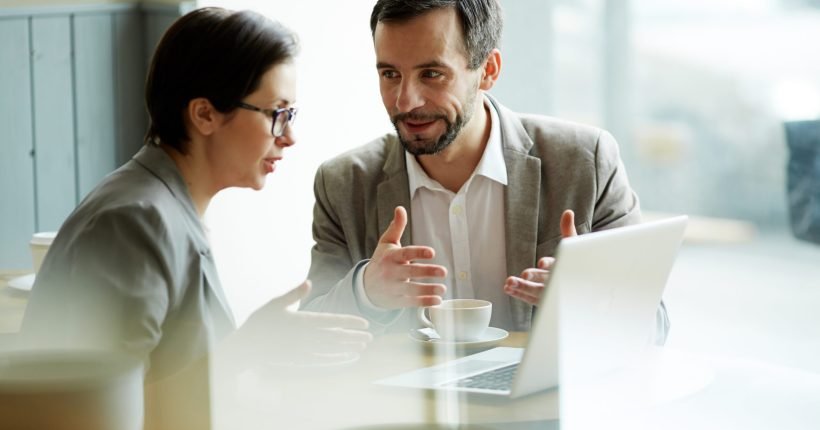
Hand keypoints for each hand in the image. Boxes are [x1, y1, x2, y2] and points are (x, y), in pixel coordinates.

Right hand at [228, 280, 372, 366]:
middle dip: (354, 336)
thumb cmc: (260, 323)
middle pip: (336, 336)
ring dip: (348, 348)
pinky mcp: (299, 359)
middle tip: (370, 336)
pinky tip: (347, 358)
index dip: (349, 322)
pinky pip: (322, 360)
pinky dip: (336, 359)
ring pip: (331, 349)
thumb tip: (308, 282)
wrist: (246, 347)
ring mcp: (303, 350)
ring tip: (363, 346)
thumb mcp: (275, 304)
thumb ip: (293, 294)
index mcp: (302, 321)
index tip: (364, 323)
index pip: (331, 321)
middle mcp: (305, 337)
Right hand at [363, 206, 446, 308]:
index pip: (406, 254)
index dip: (418, 253)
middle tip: (444, 271)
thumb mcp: (386, 243)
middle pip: (410, 272)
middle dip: (427, 272)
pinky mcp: (397, 301)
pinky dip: (425, 302)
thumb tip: (400, 208)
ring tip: (443, 288)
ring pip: (412, 289)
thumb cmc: (381, 261)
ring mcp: (394, 288)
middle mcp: (392, 272)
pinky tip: (438, 300)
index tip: (432, 252)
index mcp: (391, 256)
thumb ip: (396, 227)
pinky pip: (412, 302)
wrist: (366, 287)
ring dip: (428, 289)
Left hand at [504, 209, 576, 304]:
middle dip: (535, 277)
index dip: (550, 264)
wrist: (589, 289)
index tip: (541, 263)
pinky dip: (519, 294)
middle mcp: (560, 281)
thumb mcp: (574, 246)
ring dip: (522, 287)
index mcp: (567, 267)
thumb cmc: (577, 264)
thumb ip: (568, 230)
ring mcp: (552, 293)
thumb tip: (568, 212)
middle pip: (546, 280)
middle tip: (523, 274)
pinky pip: (531, 299)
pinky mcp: (545, 301)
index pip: (559, 265)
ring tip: (509, 282)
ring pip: (537, 292)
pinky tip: (508, 289)